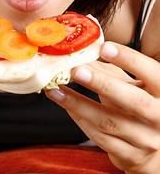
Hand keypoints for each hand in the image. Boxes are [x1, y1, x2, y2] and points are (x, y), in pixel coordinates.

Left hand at [46, 41, 159, 173]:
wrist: (157, 150)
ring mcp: (146, 140)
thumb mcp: (135, 87)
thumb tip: (82, 56)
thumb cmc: (143, 109)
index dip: (129, 59)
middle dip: (102, 83)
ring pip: (109, 120)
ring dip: (78, 104)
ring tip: (55, 90)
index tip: (104, 48)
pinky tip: (67, 106)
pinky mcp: (131, 156)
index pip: (151, 73)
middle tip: (76, 71)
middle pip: (132, 101)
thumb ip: (112, 73)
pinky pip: (100, 137)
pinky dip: (80, 120)